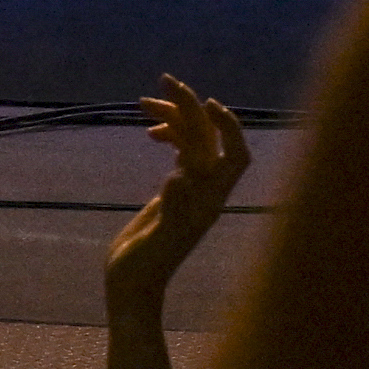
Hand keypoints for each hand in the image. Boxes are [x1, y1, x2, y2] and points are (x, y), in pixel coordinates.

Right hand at [107, 75, 251, 308]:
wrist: (133, 288)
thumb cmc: (144, 269)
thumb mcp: (157, 240)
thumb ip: (171, 209)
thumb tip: (179, 176)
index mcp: (209, 201)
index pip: (235, 155)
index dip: (227, 126)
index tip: (203, 103)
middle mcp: (205, 192)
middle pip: (208, 139)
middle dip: (189, 108)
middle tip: (162, 81)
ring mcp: (191, 190)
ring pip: (192, 141)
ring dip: (174, 118)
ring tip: (142, 103)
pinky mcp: (175, 191)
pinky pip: (181, 152)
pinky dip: (169, 135)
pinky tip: (150, 132)